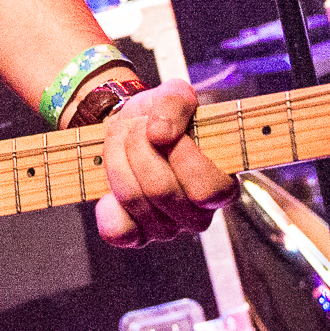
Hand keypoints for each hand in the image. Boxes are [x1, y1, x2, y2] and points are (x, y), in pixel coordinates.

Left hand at [92, 81, 236, 248]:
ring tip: (120, 142)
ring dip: (117, 161)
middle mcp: (199, 215)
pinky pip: (118, 232)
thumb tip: (160, 134)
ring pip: (135, 200)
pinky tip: (110, 189)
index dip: (182, 155)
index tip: (164, 129)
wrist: (130, 129)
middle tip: (134, 127)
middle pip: (163, 191)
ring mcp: (168, 228)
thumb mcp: (174, 94)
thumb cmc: (161, 117)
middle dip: (139, 148)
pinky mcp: (138, 236)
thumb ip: (176, 102)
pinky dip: (108, 205)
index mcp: (221, 186)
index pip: (208, 189)